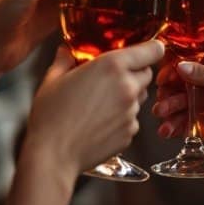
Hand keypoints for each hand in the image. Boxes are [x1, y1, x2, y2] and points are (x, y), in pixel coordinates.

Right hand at [8, 40, 164, 204]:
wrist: (53, 155)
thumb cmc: (51, 116)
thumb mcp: (53, 79)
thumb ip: (64, 60)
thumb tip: (66, 50)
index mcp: (112, 66)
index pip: (153, 50)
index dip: (151, 49)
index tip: (144, 50)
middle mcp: (127, 87)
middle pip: (148, 74)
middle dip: (136, 73)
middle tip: (113, 78)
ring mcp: (131, 112)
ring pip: (140, 98)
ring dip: (128, 96)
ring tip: (101, 102)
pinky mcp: (130, 133)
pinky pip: (132, 119)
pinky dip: (122, 118)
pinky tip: (100, 121)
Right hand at [153, 44, 203, 174]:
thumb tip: (181, 65)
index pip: (198, 53)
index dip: (180, 59)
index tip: (167, 69)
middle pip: (184, 75)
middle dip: (169, 85)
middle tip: (161, 93)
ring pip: (179, 98)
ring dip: (168, 105)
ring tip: (162, 114)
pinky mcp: (203, 122)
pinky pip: (182, 119)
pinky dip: (172, 124)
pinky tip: (166, 130)